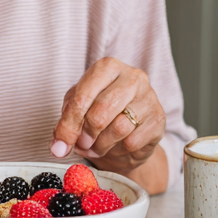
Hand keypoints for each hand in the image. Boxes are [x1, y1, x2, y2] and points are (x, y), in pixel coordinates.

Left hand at [50, 57, 165, 175]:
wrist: (130, 128)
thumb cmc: (101, 111)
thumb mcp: (78, 108)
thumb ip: (67, 123)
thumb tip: (59, 147)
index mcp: (108, 67)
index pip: (84, 95)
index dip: (69, 123)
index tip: (60, 143)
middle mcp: (132, 77)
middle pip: (102, 111)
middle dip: (86, 134)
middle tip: (81, 144)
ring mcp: (149, 97)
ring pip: (119, 128)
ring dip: (101, 145)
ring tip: (96, 147)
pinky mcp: (159, 119)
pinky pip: (133, 142)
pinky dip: (119, 150)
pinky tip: (116, 146)